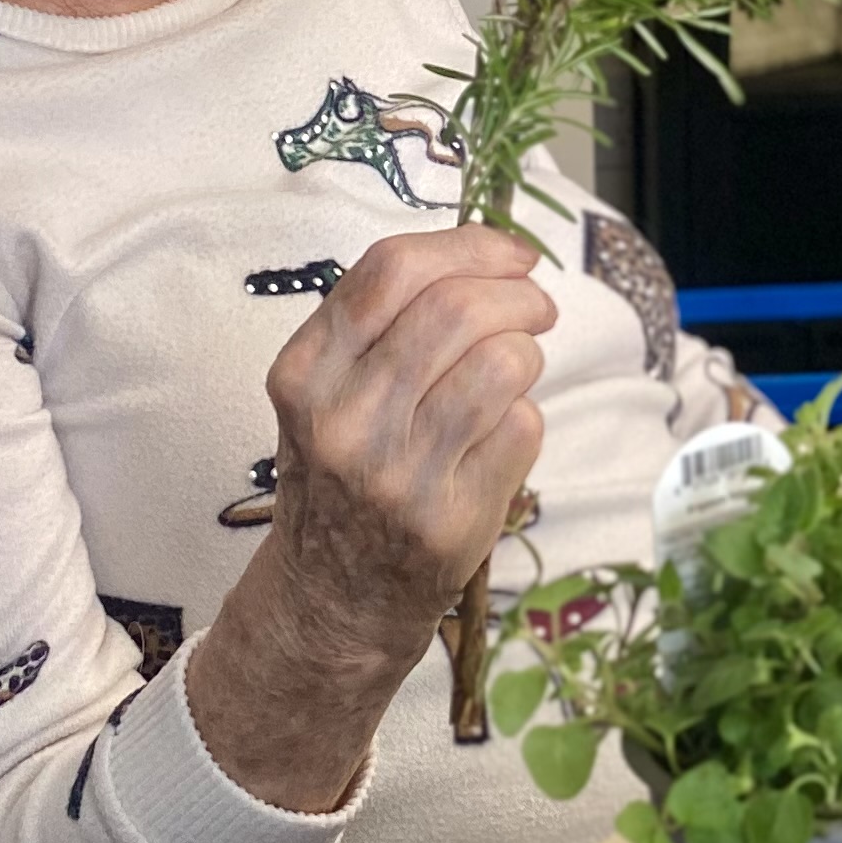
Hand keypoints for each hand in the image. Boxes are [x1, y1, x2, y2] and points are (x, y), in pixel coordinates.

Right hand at [262, 228, 552, 647]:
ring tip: (517, 367)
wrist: (334, 596)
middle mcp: (342, 422)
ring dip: (527, 352)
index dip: (470, 246)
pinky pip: (521, 427)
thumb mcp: (324, 391)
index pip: (393, 270)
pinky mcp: (449, 519)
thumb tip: (492, 254)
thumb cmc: (343, 469)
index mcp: (304, 373)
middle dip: (517, 294)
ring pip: (501, 363)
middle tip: (537, 307)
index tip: (512, 255)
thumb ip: (382, 320)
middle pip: (457, 308)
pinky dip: (525, 416)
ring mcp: (396, 476)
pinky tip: (499, 434)